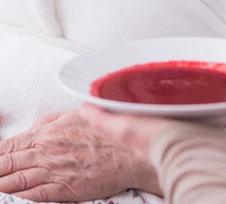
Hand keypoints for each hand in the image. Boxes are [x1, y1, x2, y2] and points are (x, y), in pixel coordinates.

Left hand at [0, 109, 160, 201]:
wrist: (129, 152)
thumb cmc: (106, 132)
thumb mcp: (76, 114)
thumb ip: (51, 121)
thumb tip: (34, 128)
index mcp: (48, 132)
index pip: (10, 144)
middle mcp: (46, 151)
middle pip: (7, 163)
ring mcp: (53, 171)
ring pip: (15, 180)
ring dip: (1, 182)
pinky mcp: (62, 189)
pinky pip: (32, 194)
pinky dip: (16, 195)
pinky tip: (9, 194)